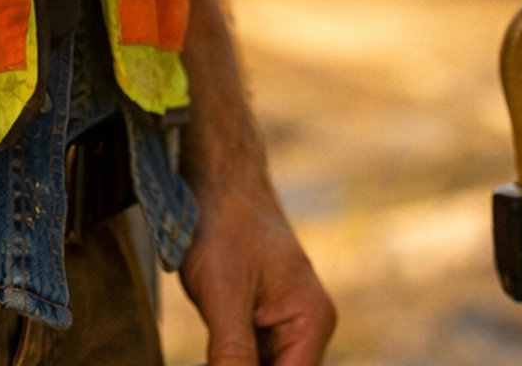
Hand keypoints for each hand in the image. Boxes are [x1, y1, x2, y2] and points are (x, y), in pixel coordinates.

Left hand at [179, 173, 334, 365]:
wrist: (217, 174)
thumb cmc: (225, 221)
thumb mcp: (224, 296)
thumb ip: (233, 356)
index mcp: (312, 320)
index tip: (223, 363)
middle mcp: (306, 326)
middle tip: (213, 352)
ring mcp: (284, 322)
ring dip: (232, 364)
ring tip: (212, 343)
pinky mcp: (260, 317)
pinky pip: (247, 357)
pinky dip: (227, 361)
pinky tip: (209, 353)